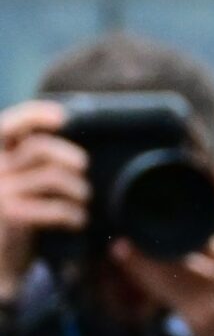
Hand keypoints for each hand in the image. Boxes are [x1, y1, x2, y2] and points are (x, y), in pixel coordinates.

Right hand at [0, 100, 83, 302]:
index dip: (35, 115)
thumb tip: (68, 139)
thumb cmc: (14, 217)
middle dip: (69, 155)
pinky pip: (56, 207)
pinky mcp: (10, 214)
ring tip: (82, 200)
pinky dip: (74, 214)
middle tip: (83, 167)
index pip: (8, 124)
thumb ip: (29, 162)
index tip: (63, 117)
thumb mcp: (16, 183)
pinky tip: (76, 221)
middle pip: (39, 148)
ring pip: (54, 177)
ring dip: (78, 189)